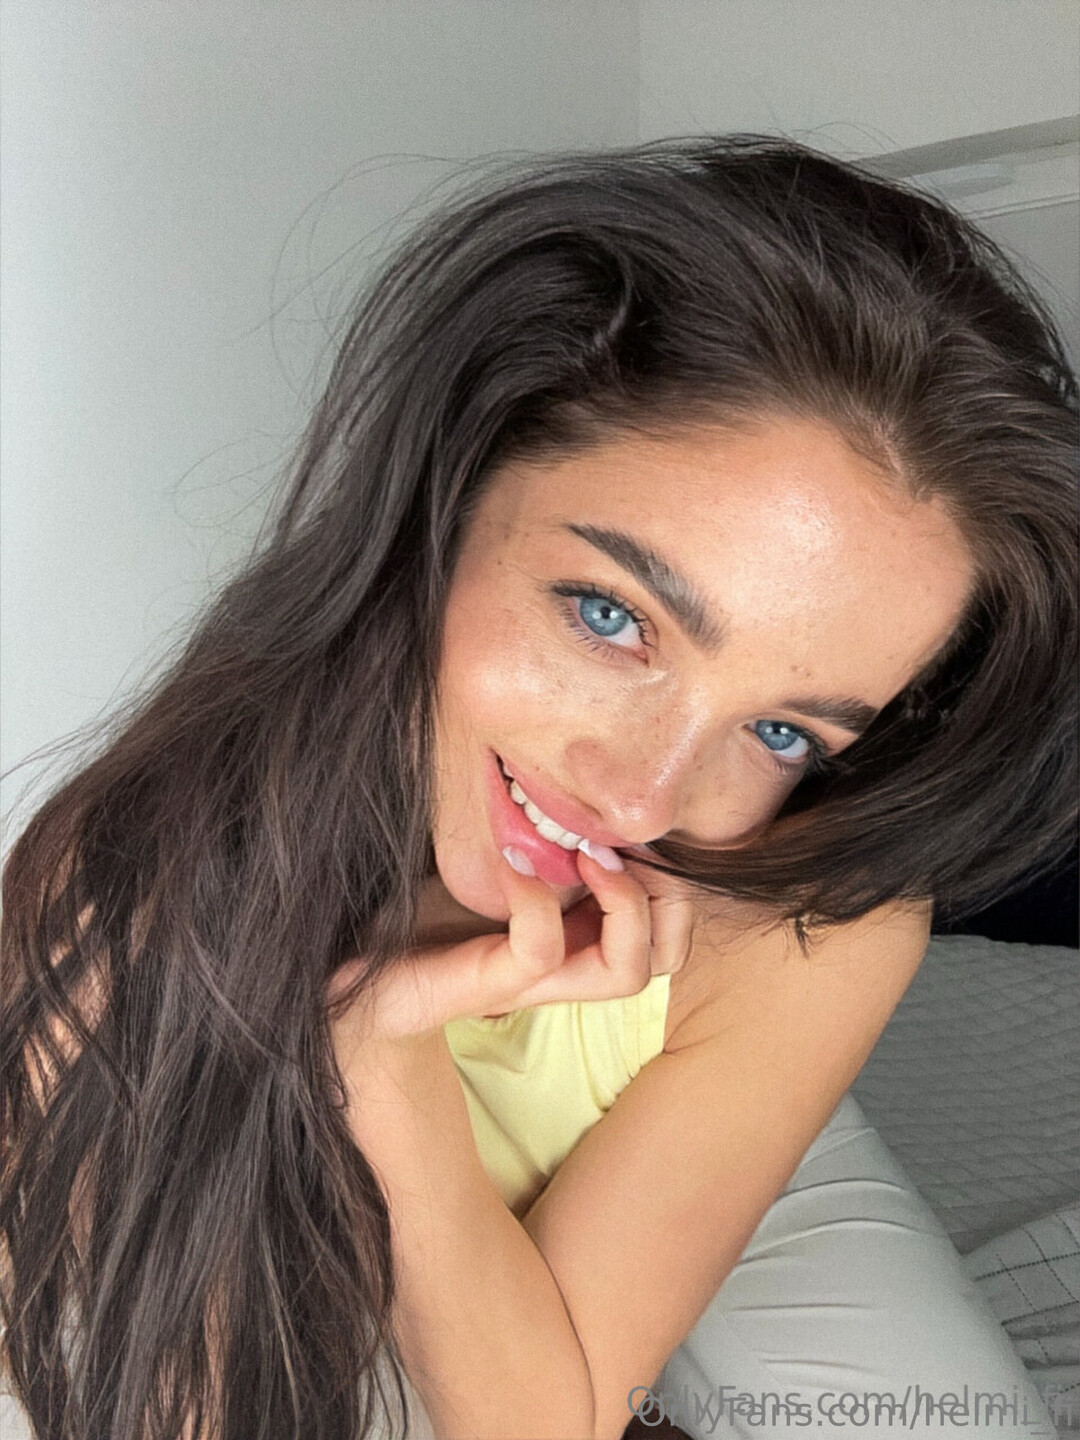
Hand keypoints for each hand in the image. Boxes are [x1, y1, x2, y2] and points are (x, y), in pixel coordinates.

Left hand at [327, 848, 697, 1051]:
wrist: (348, 963)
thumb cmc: (414, 905)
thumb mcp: (488, 847)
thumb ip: (530, 818)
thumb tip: (570, 741)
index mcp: (576, 931)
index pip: (668, 929)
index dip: (672, 882)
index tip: (626, 828)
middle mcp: (567, 964)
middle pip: (667, 957)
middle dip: (668, 898)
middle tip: (615, 847)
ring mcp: (531, 981)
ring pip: (628, 972)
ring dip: (624, 905)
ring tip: (584, 854)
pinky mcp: (488, 985)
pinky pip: (541, 952)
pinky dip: (537, 901)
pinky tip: (511, 864)